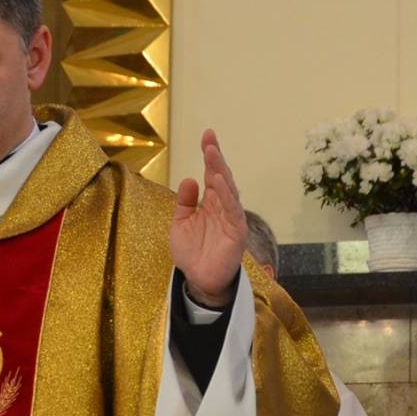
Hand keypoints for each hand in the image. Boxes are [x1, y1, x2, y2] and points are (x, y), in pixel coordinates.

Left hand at [171, 129, 247, 309]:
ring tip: (212, 154)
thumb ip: (184, 202)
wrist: (199, 280)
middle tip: (210, 139)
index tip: (207, 135)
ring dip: (220, 171)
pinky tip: (218, 181)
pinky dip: (226, 195)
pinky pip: (232, 210)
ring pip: (228, 190)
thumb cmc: (192, 253)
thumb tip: (189, 178)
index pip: (211, 174)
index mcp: (210, 202)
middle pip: (221, 176)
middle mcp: (223, 206)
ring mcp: (231, 218)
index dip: (210, 155)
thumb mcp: (180, 224)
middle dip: (216, 157)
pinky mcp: (236, 232)